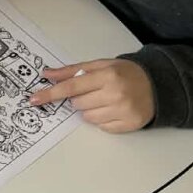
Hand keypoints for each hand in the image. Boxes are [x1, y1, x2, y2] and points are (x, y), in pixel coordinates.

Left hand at [30, 59, 154, 131]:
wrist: (158, 85)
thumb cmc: (125, 73)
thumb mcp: (101, 65)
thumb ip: (73, 70)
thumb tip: (47, 74)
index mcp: (107, 75)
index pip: (72, 86)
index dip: (51, 93)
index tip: (34, 99)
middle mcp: (115, 94)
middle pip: (77, 104)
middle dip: (80, 99)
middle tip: (94, 92)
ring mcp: (122, 111)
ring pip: (87, 118)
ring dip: (90, 110)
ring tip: (105, 100)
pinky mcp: (128, 125)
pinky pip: (101, 127)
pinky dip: (102, 120)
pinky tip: (114, 110)